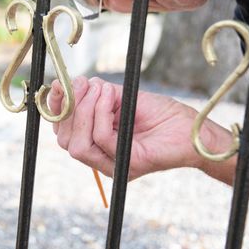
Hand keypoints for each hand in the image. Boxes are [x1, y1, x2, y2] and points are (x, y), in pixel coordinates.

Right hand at [49, 76, 230, 178]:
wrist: (193, 128)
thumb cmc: (161, 113)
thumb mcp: (120, 98)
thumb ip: (94, 94)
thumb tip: (68, 83)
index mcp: (96, 143)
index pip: (63, 132)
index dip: (55, 109)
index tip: (57, 85)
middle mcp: (101, 158)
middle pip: (64, 141)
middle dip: (70, 108)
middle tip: (82, 84)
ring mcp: (113, 165)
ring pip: (78, 145)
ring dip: (85, 111)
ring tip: (100, 89)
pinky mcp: (128, 165)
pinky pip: (101, 139)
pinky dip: (101, 113)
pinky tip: (110, 96)